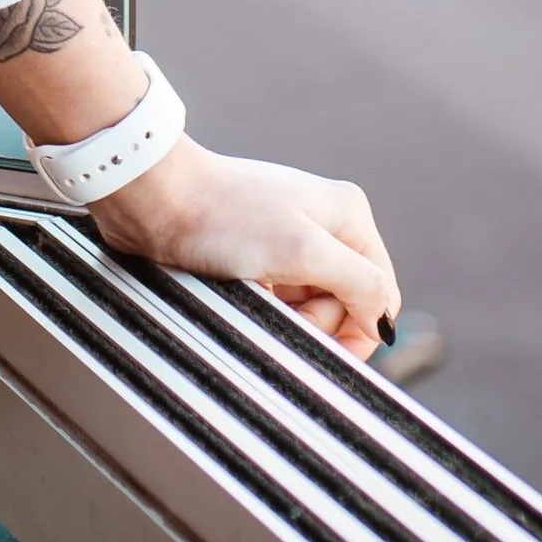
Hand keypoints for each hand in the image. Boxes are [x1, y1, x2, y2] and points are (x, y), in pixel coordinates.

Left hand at [90, 138, 400, 359]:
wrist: (156, 200)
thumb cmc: (224, 218)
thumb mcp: (303, 252)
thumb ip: (360, 284)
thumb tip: (384, 322)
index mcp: (348, 214)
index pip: (381, 295)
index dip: (357, 329)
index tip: (318, 342)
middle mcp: (325, 222)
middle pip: (346, 302)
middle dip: (316, 321)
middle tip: (277, 308)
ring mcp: (291, 236)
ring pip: (311, 305)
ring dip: (288, 316)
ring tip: (255, 298)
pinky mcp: (259, 251)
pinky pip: (280, 297)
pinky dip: (267, 307)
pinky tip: (244, 294)